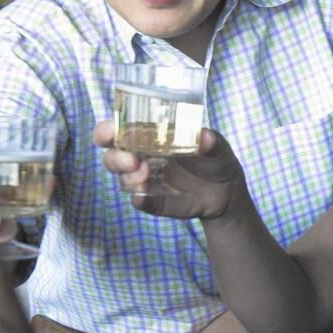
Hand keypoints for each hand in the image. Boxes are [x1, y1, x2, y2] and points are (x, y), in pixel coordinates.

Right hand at [94, 121, 247, 219]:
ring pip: (122, 179)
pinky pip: (140, 201)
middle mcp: (142, 157)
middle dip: (116, 158)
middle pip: (112, 156)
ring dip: (129, 178)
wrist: (226, 192)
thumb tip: (204, 137)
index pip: (118, 130)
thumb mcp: (217, 146)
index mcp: (150, 136)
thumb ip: (210, 141)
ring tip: (147, 176)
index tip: (108, 133)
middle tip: (134, 161)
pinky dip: (139, 199)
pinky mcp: (154, 200)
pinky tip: (144, 196)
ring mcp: (147, 180)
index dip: (106, 131)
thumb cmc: (215, 158)